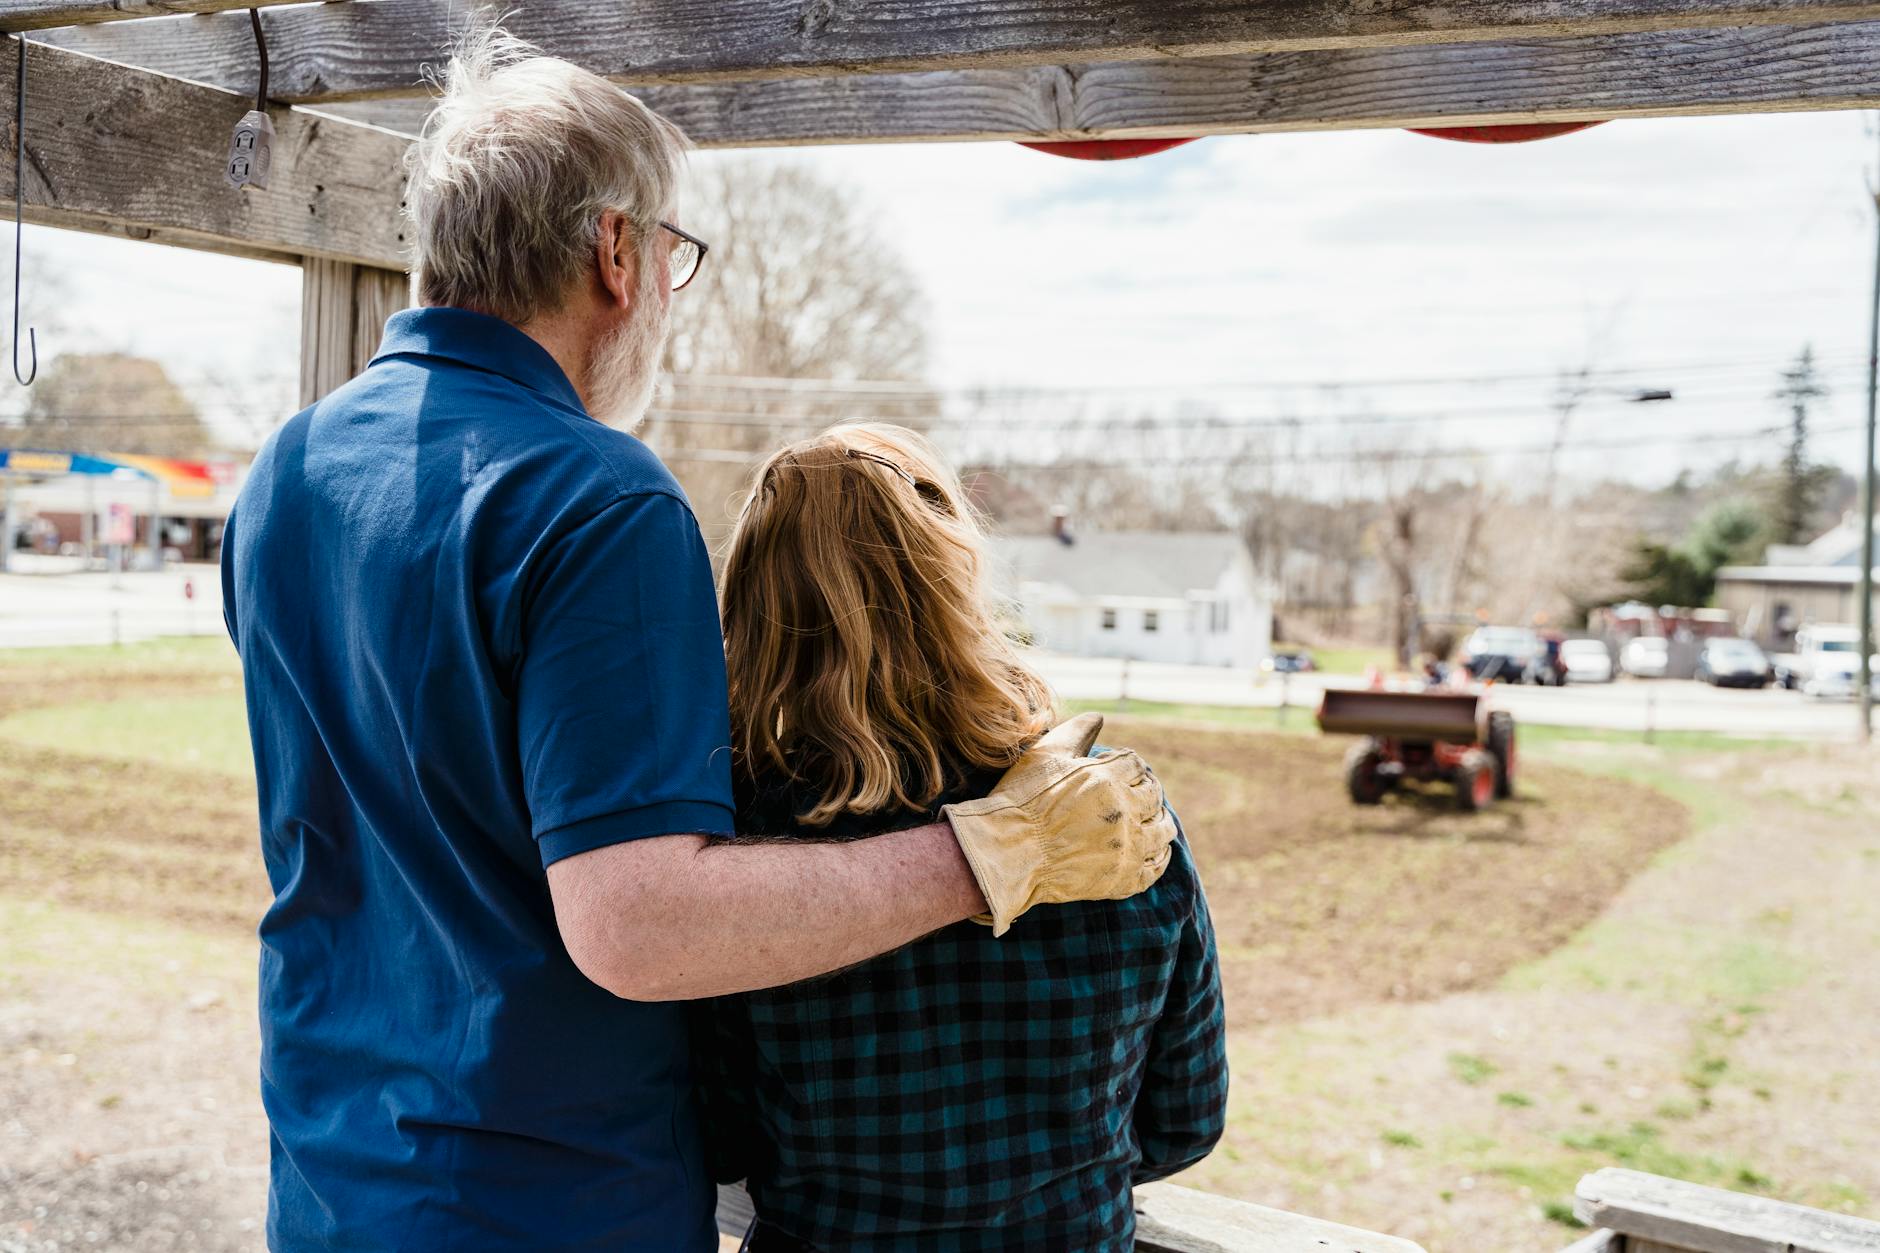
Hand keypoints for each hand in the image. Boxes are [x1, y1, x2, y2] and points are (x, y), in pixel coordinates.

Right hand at [943, 712, 1176, 935]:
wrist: (1008, 854)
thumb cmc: (1021, 801)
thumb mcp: (1045, 754)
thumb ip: (1076, 731)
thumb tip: (1099, 716)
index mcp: (1107, 778)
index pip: (1136, 764)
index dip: (1128, 765)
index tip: (1119, 770)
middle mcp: (1123, 812)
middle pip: (1154, 794)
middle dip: (1147, 789)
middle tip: (1138, 793)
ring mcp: (1126, 848)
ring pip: (1163, 830)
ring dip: (1161, 820)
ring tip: (1152, 820)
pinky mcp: (1122, 879)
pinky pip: (1156, 867)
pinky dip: (1159, 855)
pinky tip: (1152, 850)